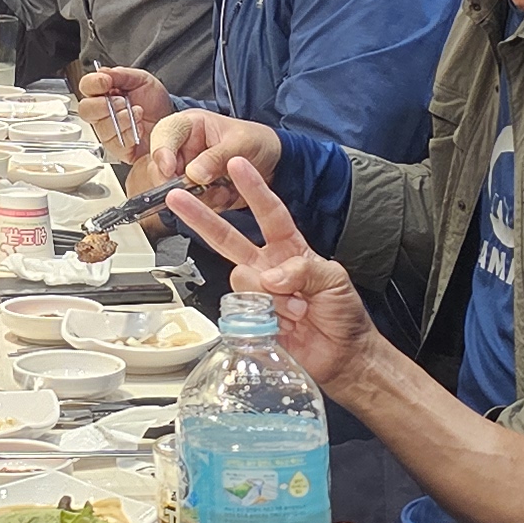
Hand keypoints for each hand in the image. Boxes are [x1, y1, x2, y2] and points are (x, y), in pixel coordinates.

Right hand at [77, 66, 171, 150]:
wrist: (171, 118)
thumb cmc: (154, 100)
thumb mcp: (141, 79)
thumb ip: (121, 74)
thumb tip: (102, 71)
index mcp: (103, 93)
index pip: (86, 86)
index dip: (93, 84)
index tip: (106, 82)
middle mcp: (102, 113)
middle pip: (86, 110)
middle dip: (104, 105)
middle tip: (122, 101)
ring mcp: (108, 132)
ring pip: (102, 127)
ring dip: (121, 119)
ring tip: (137, 112)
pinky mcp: (119, 148)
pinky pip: (116, 143)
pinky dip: (130, 134)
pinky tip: (139, 127)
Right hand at [143, 109, 280, 192]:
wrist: (276, 162)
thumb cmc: (257, 141)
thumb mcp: (241, 143)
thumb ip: (216, 157)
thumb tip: (192, 173)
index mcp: (190, 126)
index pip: (164, 136)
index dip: (163, 153)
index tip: (171, 170)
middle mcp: (184, 149)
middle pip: (162, 168)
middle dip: (180, 182)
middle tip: (199, 185)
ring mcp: (189, 172)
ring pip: (176, 190)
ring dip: (200, 195)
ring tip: (223, 188)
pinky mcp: (197, 192)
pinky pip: (194, 204)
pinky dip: (211, 203)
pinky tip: (226, 194)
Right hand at [166, 156, 385, 400]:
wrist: (342, 358)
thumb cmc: (345, 316)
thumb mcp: (334, 281)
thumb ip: (304, 270)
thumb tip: (272, 276)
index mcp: (290, 249)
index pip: (269, 213)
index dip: (254, 189)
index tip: (238, 164)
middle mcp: (268, 267)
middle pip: (228, 237)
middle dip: (202, 216)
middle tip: (178, 196)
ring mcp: (257, 293)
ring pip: (239, 278)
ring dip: (267, 293)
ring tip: (294, 310)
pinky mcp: (250, 319)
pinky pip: (240, 310)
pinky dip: (260, 316)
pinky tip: (279, 323)